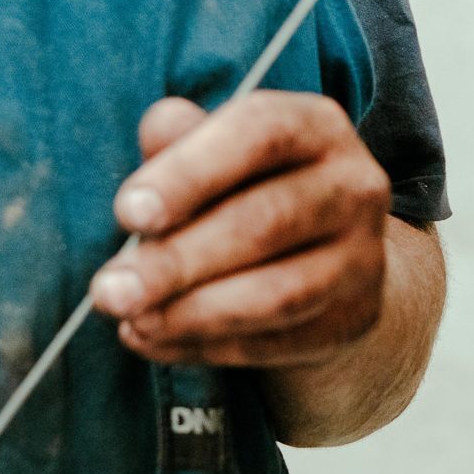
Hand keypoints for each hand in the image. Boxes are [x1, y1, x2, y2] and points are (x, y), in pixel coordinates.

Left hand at [89, 92, 391, 367]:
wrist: (324, 258)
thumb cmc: (246, 191)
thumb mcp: (214, 152)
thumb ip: (182, 139)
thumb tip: (160, 128)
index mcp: (317, 126)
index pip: (260, 134)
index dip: (190, 172)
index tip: (127, 214)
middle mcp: (355, 185)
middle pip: (267, 221)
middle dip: (177, 260)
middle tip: (109, 292)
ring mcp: (364, 257)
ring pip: (279, 293)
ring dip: (193, 313)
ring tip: (132, 321)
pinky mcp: (355, 318)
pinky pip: (280, 341)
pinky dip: (209, 347)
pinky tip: (156, 341)